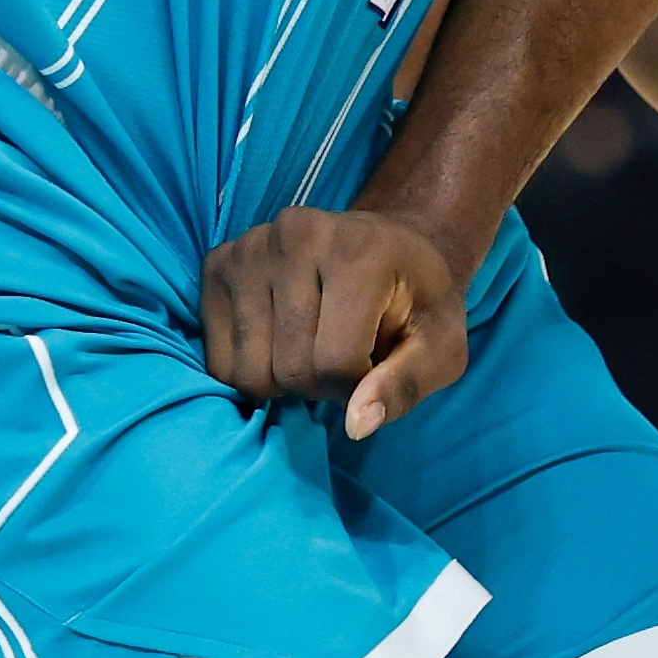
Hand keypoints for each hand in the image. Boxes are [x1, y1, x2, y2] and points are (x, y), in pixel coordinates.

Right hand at [201, 206, 466, 440]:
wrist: (391, 247)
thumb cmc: (418, 303)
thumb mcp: (440, 348)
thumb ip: (405, 386)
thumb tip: (356, 423)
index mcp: (360, 250)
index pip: (335, 363)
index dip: (356, 387)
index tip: (374, 366)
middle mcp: (297, 235)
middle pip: (290, 369)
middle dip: (320, 384)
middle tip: (344, 353)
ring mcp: (251, 246)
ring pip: (247, 371)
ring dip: (283, 379)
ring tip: (313, 343)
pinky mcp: (218, 262)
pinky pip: (217, 361)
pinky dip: (250, 366)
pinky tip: (280, 336)